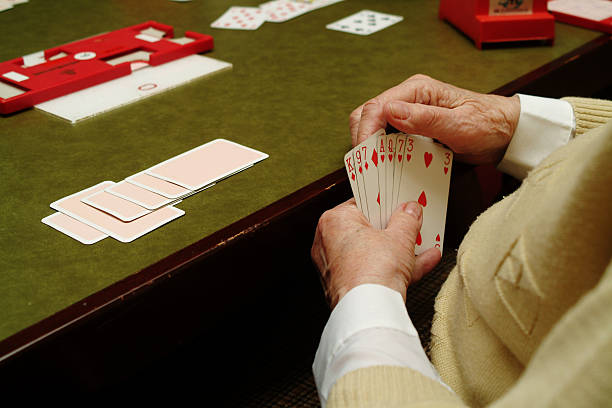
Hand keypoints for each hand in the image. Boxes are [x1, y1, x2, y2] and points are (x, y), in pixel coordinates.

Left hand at [311, 198, 440, 308]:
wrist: (369, 311)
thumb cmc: (373, 272)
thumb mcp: (400, 237)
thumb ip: (406, 219)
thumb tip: (410, 211)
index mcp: (334, 221)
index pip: (360, 204)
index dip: (383, 204)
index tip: (397, 204)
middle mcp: (328, 242)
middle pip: (366, 230)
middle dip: (392, 230)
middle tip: (410, 225)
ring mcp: (335, 267)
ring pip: (371, 253)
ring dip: (399, 250)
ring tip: (421, 246)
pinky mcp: (345, 286)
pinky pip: (372, 271)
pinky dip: (394, 269)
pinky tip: (420, 264)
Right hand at [350, 74, 520, 164]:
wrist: (505, 132)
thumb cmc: (488, 125)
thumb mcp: (458, 125)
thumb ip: (425, 119)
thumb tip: (391, 112)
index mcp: (417, 90)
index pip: (376, 106)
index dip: (365, 131)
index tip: (365, 155)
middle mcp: (409, 98)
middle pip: (368, 114)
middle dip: (363, 138)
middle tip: (367, 164)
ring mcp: (409, 112)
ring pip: (374, 125)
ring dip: (371, 146)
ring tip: (375, 166)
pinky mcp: (412, 126)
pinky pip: (387, 136)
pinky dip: (382, 150)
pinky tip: (387, 164)